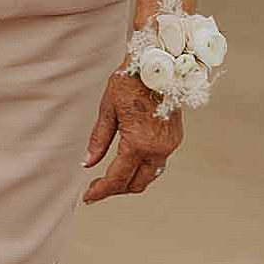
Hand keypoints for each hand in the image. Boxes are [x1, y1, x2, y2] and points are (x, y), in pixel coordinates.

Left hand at [83, 69, 182, 202]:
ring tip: (110, 178)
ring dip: (131, 181)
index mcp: (138, 144)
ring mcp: (170, 145)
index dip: (101, 190)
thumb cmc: (128, 84)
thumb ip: (99, 140)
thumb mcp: (107, 111)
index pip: (118, 178)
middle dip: (116, 189)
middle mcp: (158, 149)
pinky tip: (129, 164)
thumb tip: (88, 162)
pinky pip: (158, 163)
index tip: (88, 197)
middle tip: (96, 188)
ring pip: (150, 176)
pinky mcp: (175, 139)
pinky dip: (143, 169)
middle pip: (136, 183)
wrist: (157, 66)